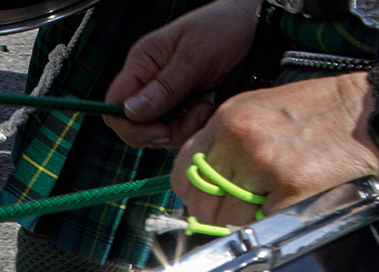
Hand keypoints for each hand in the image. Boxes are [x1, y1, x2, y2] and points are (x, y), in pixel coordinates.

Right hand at [104, 0, 260, 149]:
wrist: (263, 30)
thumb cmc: (226, 29)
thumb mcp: (194, 55)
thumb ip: (163, 87)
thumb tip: (130, 112)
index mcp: (143, 64)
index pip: (114, 106)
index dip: (130, 125)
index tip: (160, 128)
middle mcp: (151, 85)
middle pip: (136, 128)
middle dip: (162, 131)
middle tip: (192, 114)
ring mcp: (170, 100)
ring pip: (160, 136)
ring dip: (185, 128)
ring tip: (206, 103)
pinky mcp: (188, 111)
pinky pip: (182, 134)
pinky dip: (197, 127)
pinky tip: (211, 105)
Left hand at [171, 75, 378, 227]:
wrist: (371, 111)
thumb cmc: (324, 112)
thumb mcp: (263, 111)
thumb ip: (229, 144)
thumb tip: (207, 184)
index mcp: (229, 119)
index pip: (185, 172)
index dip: (195, 194)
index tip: (208, 201)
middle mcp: (240, 138)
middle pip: (202, 202)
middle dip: (218, 213)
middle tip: (242, 209)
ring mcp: (263, 164)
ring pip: (227, 220)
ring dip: (245, 221)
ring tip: (272, 201)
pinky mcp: (289, 188)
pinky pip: (260, 224)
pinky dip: (271, 223)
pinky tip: (288, 203)